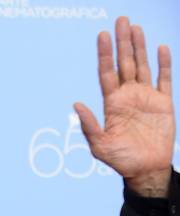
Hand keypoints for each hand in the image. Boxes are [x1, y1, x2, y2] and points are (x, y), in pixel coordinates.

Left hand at [74, 16, 175, 196]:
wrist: (146, 170)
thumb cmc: (120, 160)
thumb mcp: (99, 145)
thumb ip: (88, 125)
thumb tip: (76, 104)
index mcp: (112, 104)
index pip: (107, 72)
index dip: (105, 54)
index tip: (102, 35)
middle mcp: (128, 96)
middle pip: (124, 63)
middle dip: (122, 42)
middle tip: (120, 20)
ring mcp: (146, 98)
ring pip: (142, 66)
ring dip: (139, 47)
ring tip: (135, 28)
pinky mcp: (164, 103)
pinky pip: (164, 79)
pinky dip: (163, 64)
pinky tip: (160, 48)